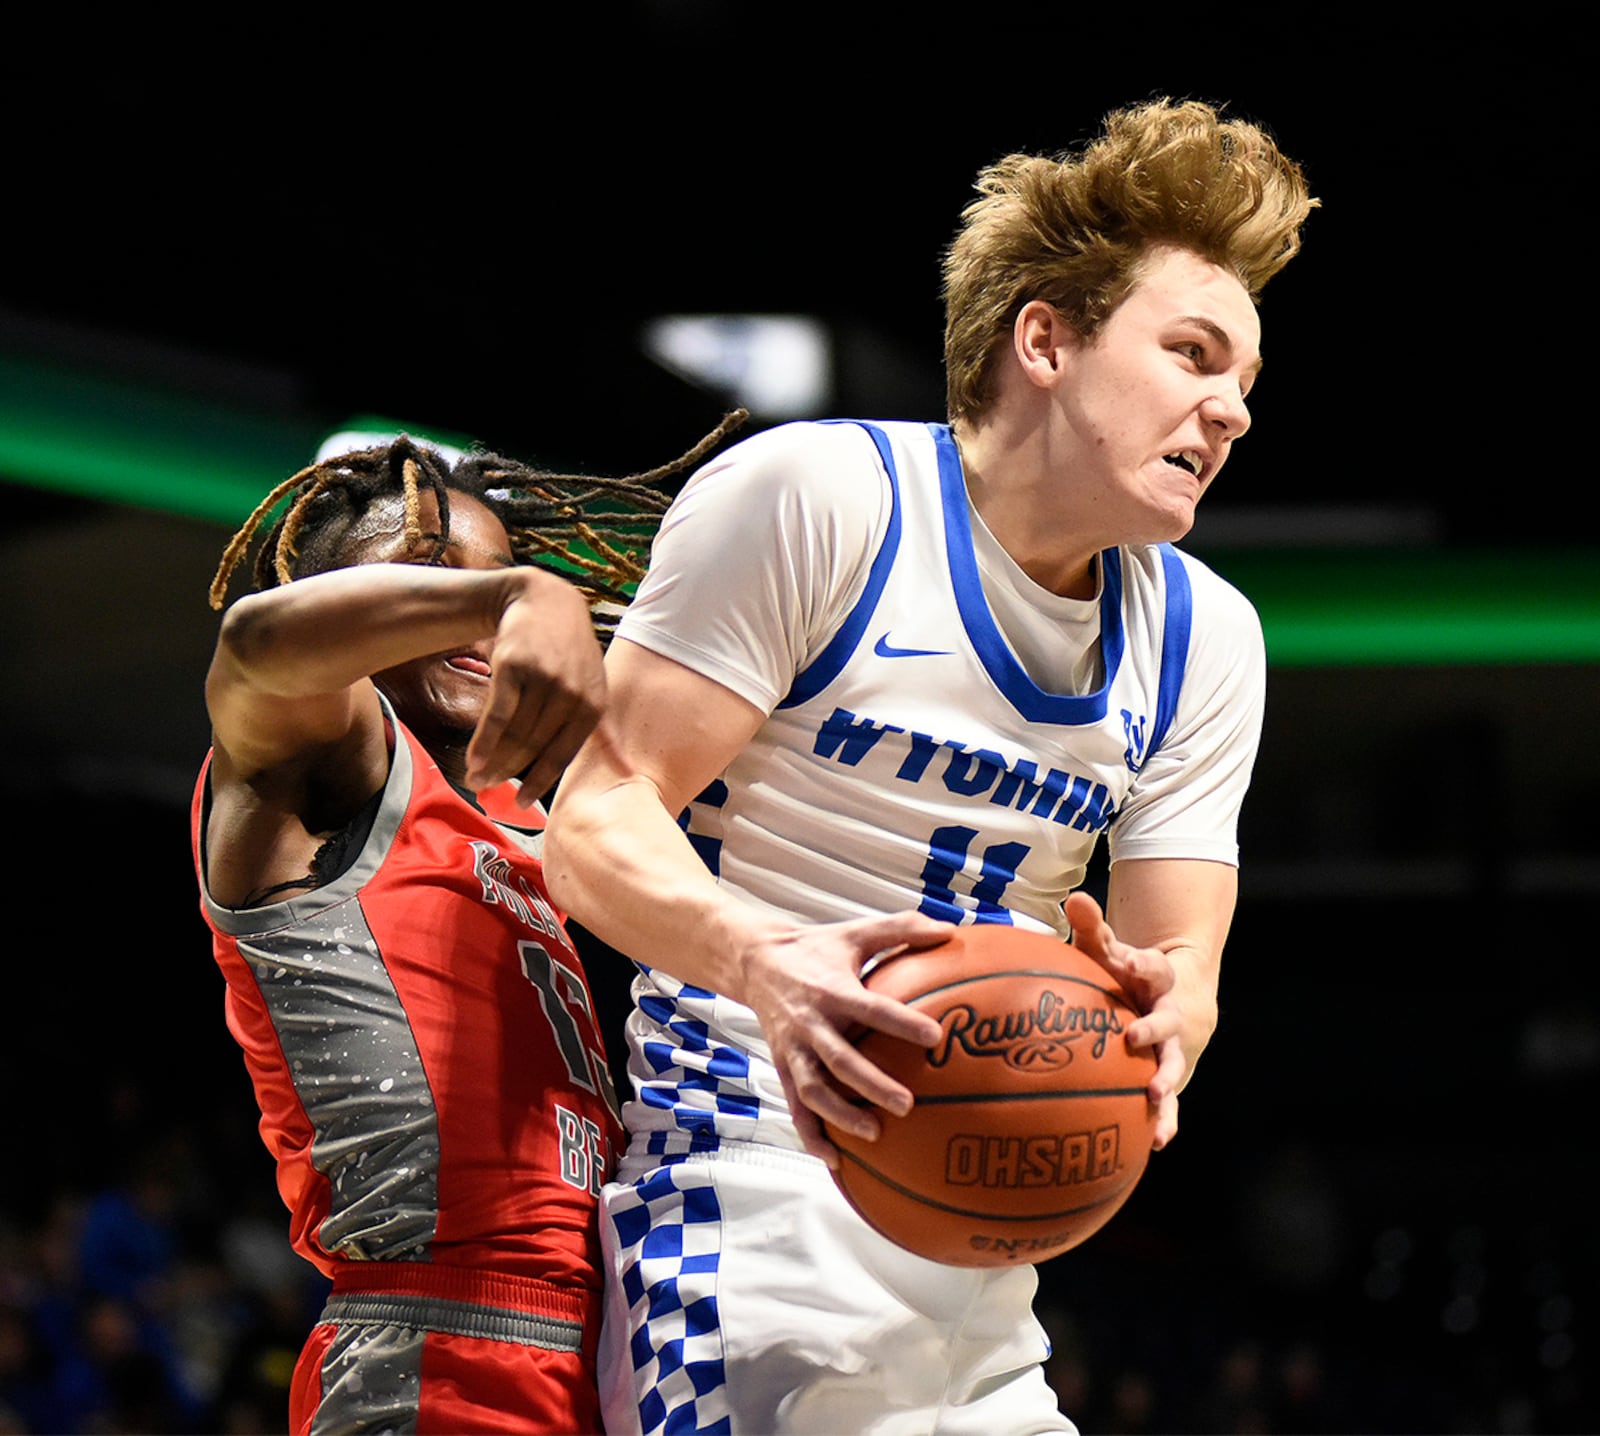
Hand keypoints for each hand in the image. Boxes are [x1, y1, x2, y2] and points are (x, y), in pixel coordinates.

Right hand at [465, 575, 606, 802]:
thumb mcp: (594, 686)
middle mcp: (571, 692)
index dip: (540, 782)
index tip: (523, 804)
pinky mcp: (514, 665)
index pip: (564, 754)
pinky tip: (472, 759)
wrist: (542, 601)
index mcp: (593, 704)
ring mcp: (542, 678)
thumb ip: (602, 731)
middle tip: (488, 790)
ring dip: (491, 760)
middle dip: (508, 773)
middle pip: (533, 746)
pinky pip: (496, 713)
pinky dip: (482, 740)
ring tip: (476, 778)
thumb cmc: (569, 653)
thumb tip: (629, 772)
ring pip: (513, 733)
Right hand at [737, 912, 954, 1166]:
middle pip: (839, 1060)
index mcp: (833, 989)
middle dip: (871, 1084)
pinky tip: (836, 1159)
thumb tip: (950, 929)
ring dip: (840, 1115)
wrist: (755, 961)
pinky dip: (812, 1135)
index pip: (870, 1008)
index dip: (900, 1023)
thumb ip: (902, 929)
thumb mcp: (856, 932)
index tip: (935, 1036)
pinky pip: (796, 1107)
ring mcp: (794, 1049)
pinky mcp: (783, 1067)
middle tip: (907, 1104)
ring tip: (873, 1133)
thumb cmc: (816, 948)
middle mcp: (811, 1023)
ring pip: (813, 1090)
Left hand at [1065, 890, 1193, 1149]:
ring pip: (1174, 1066)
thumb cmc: (1127, 973)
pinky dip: (1166, 1120)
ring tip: (1155, 1099)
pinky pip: (1171, 1102)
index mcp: (1157, 981)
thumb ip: (1094, 927)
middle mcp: (1171, 1014)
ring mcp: (1175, 1048)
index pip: (1155, 967)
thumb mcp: (1111, 949)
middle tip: (1136, 1037)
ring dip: (1166, 1082)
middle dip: (1156, 1030)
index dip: (1145, 963)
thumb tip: (1074, 897)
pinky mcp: (1170, 1075)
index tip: (1132, 960)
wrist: (1174, 996)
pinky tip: (1155, 1143)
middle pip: (1169, 1022)